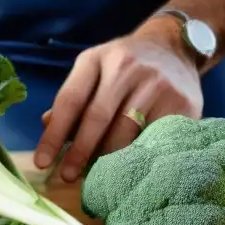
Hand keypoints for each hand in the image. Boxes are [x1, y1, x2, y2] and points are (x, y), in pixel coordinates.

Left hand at [34, 17, 203, 181]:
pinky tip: (130, 169)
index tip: (42, 162)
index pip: (70, 100)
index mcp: (96, 59)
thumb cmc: (124, 66)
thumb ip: (73, 98)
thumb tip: (47, 125)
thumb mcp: (93, 69)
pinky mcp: (182, 103)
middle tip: (67, 176)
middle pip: (97, 118)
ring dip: (108, 159)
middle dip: (79, 152)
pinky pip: (154, 139)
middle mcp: (126, 67)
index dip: (54, 135)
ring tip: (98, 175)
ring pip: (126, 133)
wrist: (174, 48)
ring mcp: (157, 84)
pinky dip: (140, 157)